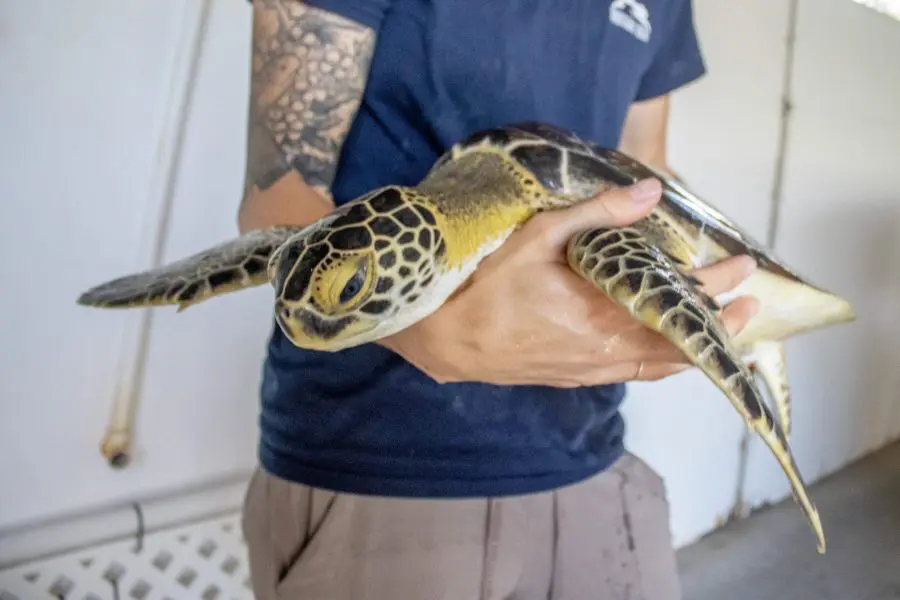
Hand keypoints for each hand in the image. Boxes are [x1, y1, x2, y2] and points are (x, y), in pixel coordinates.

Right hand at [379, 178, 759, 387]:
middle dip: (716, 322)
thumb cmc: (485, 285)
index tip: (742, 268)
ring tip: (719, 327)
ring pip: (658, 365)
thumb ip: (596, 214)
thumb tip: (652, 191)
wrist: (444, 340)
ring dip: (693, 344)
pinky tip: (666, 349)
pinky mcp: (576, 377)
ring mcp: (591, 370)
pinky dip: (662, 361)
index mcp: (602, 316)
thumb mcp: (537, 238)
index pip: (675, 303)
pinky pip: (633, 373)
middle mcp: (606, 351)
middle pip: (677, 343)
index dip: (714, 287)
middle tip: (748, 302)